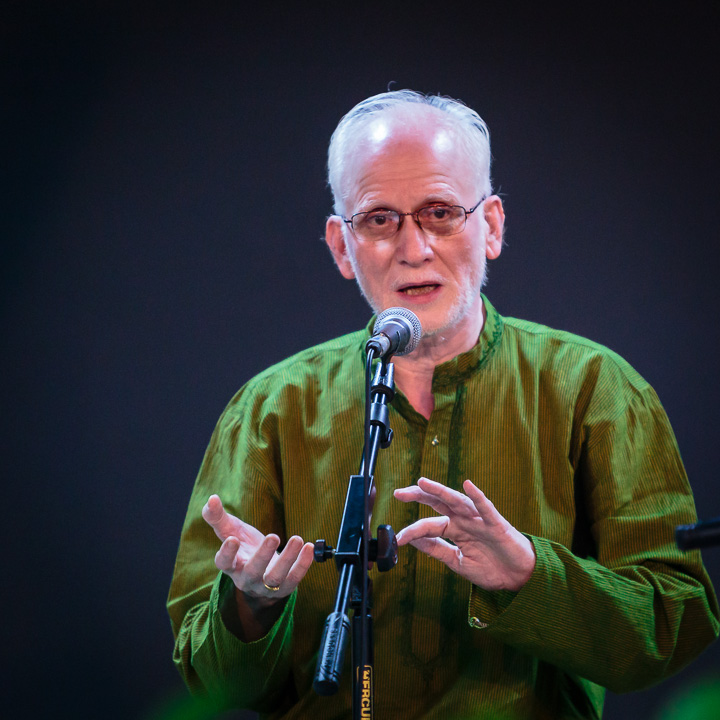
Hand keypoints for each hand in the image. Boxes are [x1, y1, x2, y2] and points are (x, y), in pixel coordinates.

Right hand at [202, 494, 313, 604]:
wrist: (262, 572)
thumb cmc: (244, 547)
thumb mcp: (230, 531)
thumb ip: (218, 517)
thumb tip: (211, 498)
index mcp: (231, 565)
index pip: (224, 563)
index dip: (227, 553)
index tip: (232, 539)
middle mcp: (246, 579)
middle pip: (253, 571)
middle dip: (263, 555)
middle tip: (273, 536)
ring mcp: (266, 586)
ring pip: (275, 577)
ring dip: (287, 559)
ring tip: (297, 539)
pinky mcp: (284, 588)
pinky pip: (294, 579)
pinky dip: (303, 565)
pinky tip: (309, 548)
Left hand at [394, 477, 534, 591]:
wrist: (519, 578)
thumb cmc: (491, 567)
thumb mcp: (457, 561)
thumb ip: (436, 549)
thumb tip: (413, 539)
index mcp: (455, 529)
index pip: (429, 525)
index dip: (412, 530)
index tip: (398, 539)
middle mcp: (464, 520)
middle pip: (438, 503)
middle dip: (419, 495)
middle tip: (398, 493)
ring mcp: (479, 520)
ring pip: (457, 501)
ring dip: (440, 490)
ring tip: (422, 482)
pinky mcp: (496, 524)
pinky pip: (486, 508)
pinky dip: (477, 497)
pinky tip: (468, 485)